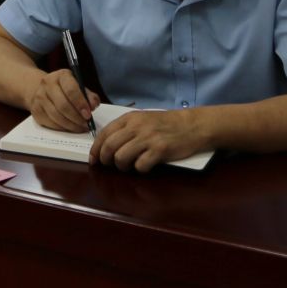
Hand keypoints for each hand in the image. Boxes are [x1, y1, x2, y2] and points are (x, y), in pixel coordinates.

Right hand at [26, 69, 99, 132]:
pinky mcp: (35, 110)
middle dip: (77, 117)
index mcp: (61, 75)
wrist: (43, 89)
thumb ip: (88, 95)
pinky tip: (70, 127)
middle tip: (86, 124)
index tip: (88, 115)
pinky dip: (62, 128)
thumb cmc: (66, 89)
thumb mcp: (78, 86)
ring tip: (80, 127)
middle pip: (63, 105)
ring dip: (71, 125)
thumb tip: (93, 105)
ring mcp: (39, 97)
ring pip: (56, 116)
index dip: (81, 104)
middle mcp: (47, 84)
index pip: (71, 90)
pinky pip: (50, 123)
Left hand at [91, 108, 208, 171]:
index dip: (96, 149)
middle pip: (109, 147)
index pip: (104, 134)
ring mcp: (148, 138)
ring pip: (121, 158)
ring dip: (122, 167)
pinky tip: (145, 166)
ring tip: (129, 167)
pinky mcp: (160, 150)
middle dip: (105, 160)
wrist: (192, 125)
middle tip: (110, 166)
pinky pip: (140, 166)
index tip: (94, 160)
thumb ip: (126, 129)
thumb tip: (106, 146)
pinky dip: (140, 169)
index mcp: (130, 118)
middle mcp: (136, 126)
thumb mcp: (143, 119)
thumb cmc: (166, 123)